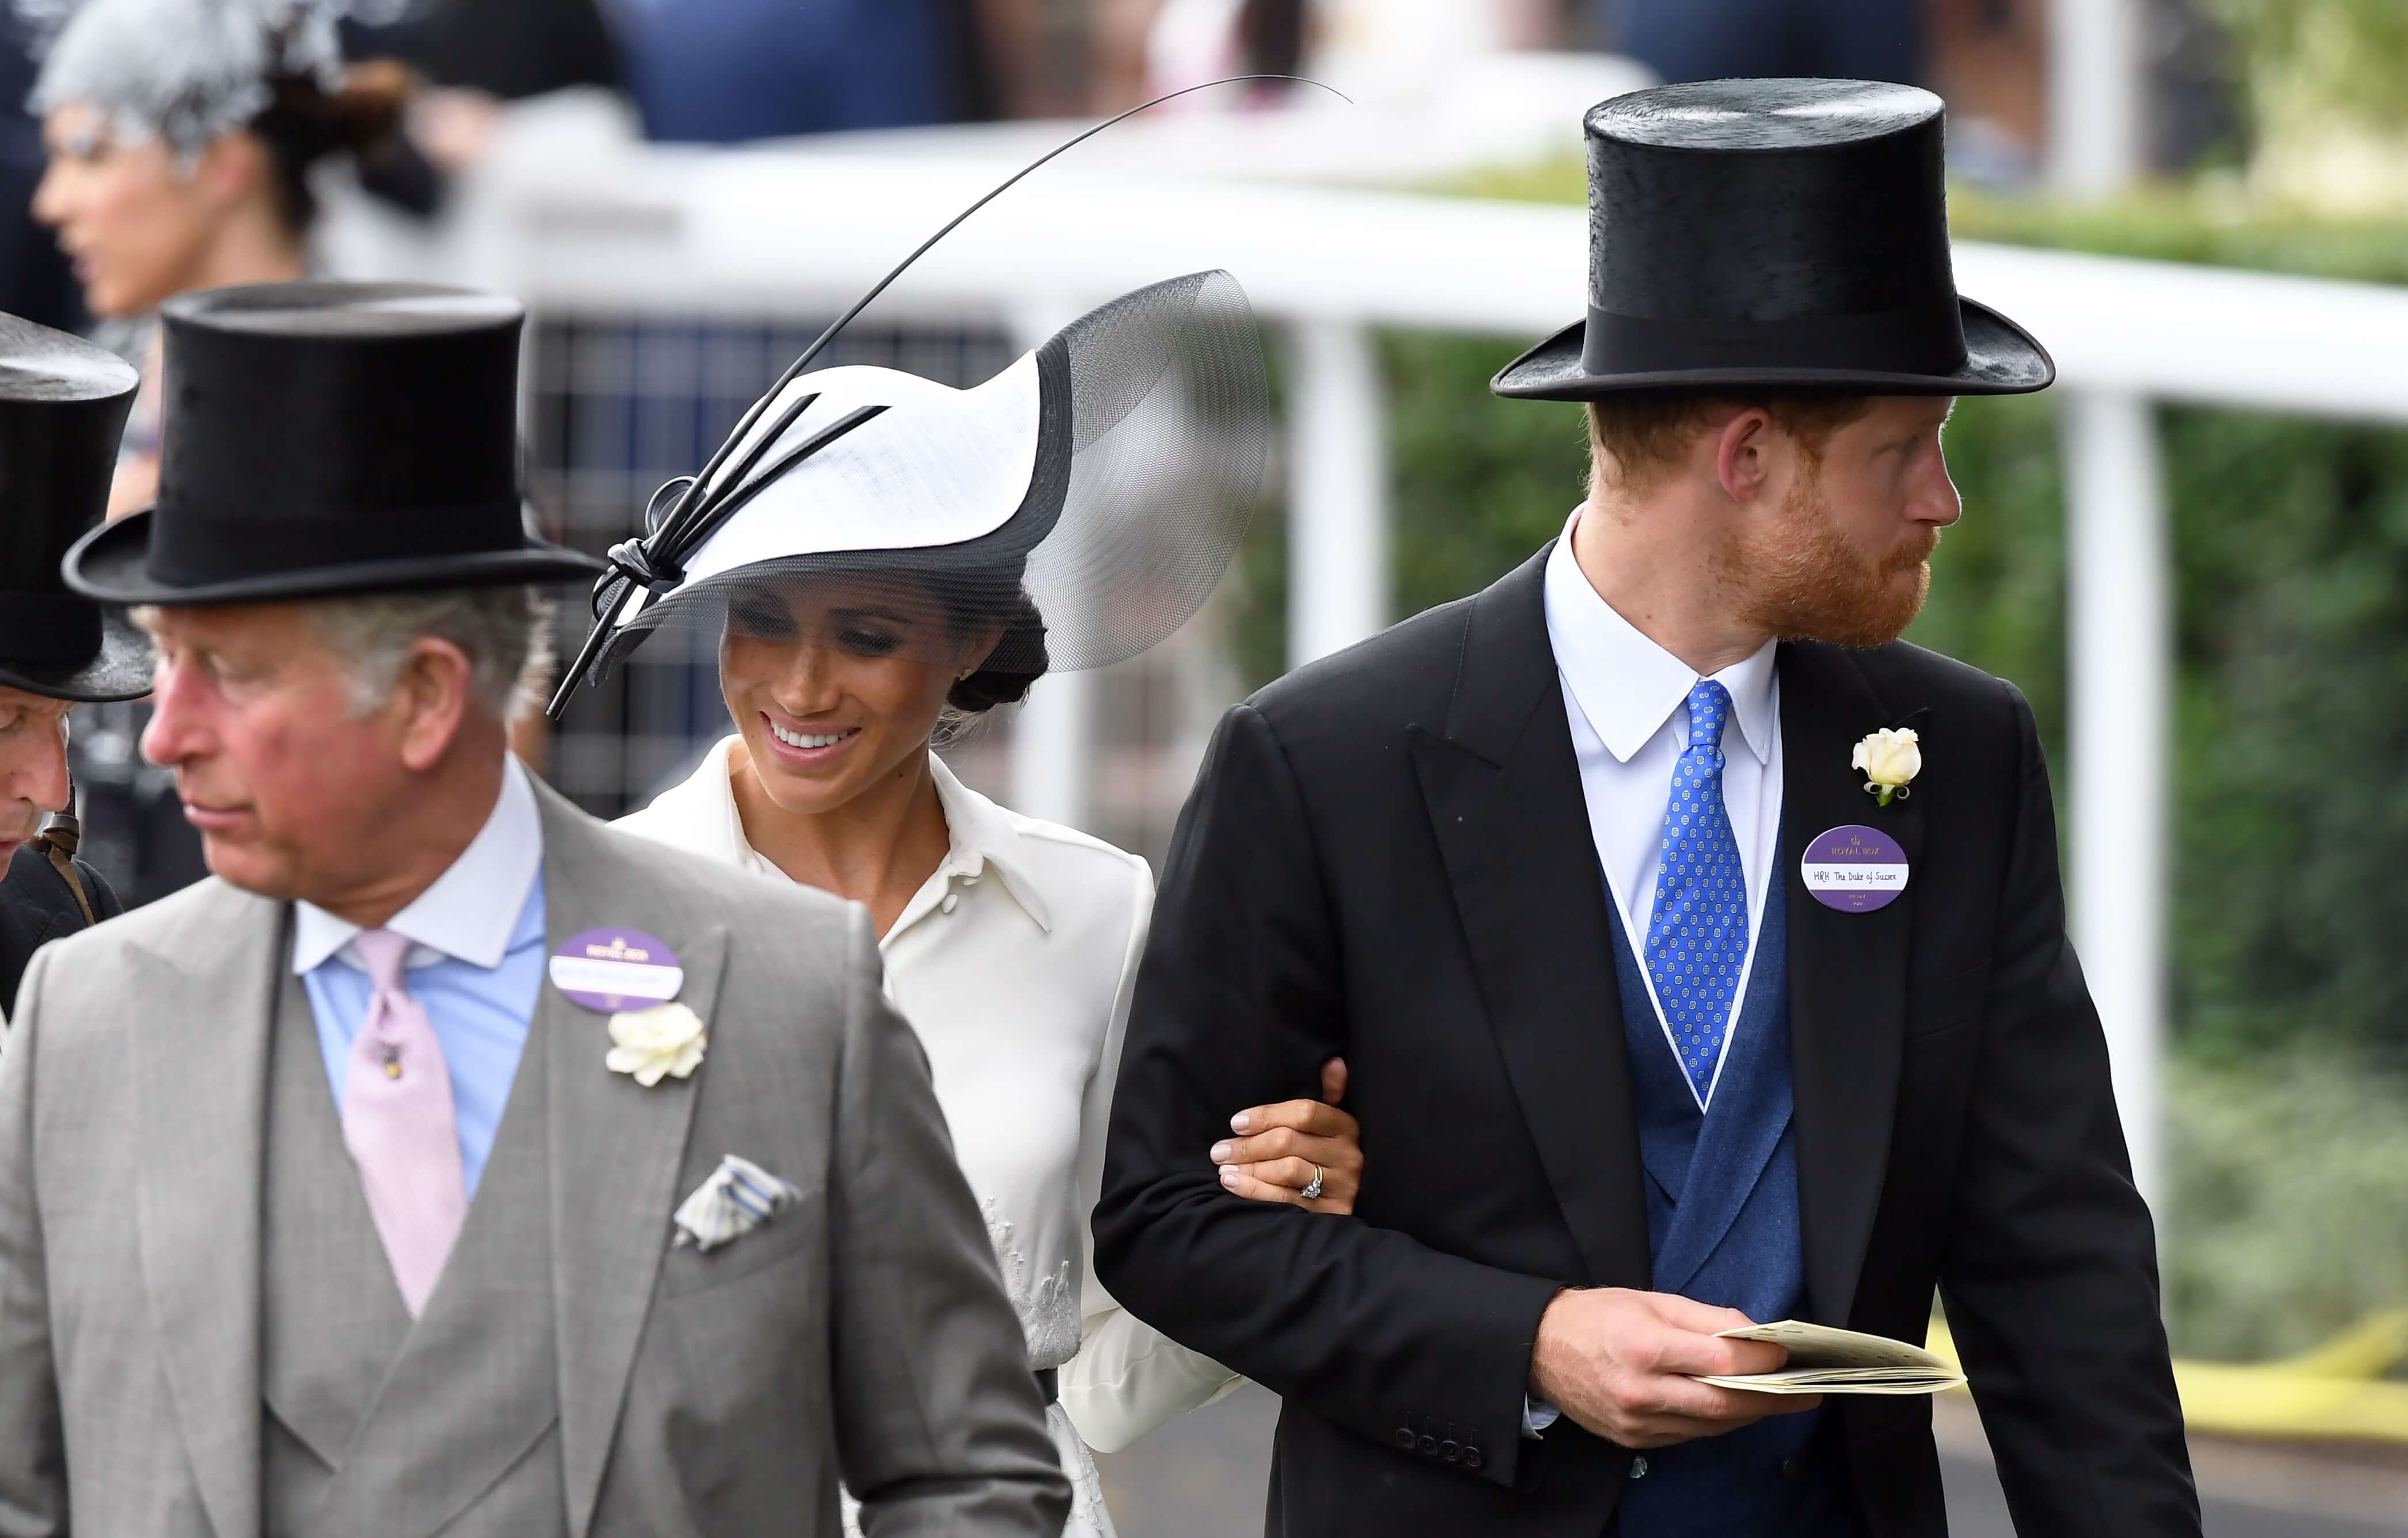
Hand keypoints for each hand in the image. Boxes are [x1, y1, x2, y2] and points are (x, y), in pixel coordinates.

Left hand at [1212, 1058, 1361, 1212]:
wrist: (1356, 1202)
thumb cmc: (1331, 1154)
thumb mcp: (1335, 1123)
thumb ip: (1330, 1093)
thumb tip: (1333, 1063)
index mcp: (1347, 1126)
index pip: (1304, 1112)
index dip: (1266, 1115)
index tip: (1236, 1122)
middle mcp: (1348, 1155)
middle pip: (1289, 1142)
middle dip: (1248, 1146)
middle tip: (1219, 1150)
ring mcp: (1342, 1186)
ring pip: (1287, 1171)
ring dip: (1249, 1168)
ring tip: (1223, 1168)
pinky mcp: (1331, 1213)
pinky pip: (1287, 1201)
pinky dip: (1255, 1191)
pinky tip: (1233, 1184)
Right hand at [1527, 1288, 1821, 1448]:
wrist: (1540, 1349)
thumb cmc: (1598, 1316)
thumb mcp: (1651, 1301)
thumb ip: (1707, 1318)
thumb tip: (1757, 1337)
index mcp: (1644, 1347)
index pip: (1721, 1364)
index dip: (1763, 1362)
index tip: (1789, 1356)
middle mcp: (1640, 1391)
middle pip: (1724, 1405)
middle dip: (1772, 1400)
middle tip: (1806, 1395)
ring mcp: (1636, 1422)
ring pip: (1711, 1426)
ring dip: (1749, 1413)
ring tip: (1777, 1400)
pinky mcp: (1633, 1441)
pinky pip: (1689, 1435)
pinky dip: (1716, 1422)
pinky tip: (1732, 1407)